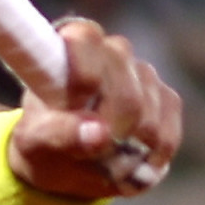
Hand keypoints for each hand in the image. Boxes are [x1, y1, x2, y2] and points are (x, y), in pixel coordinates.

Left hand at [9, 16, 183, 198]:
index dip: (85, 74)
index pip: (85, 41)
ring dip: (129, 151)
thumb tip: (99, 133)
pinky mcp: (167, 100)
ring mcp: (144, 74)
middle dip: (111, 132)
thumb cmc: (43, 142)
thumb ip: (60, 133)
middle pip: (126, 94)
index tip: (78, 104)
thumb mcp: (37, 141)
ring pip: (150, 118)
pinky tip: (129, 164)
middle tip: (92, 154)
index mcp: (72, 47)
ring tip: (104, 162)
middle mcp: (113, 51)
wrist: (67, 159)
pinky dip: (149, 158)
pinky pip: (167, 135)